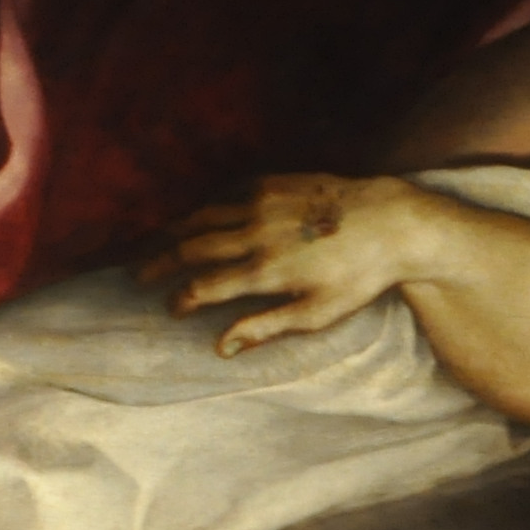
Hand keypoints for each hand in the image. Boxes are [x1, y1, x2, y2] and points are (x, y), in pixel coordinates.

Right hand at [140, 175, 430, 353]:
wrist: (392, 222)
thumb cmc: (359, 277)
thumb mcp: (317, 314)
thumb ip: (265, 329)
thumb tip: (220, 348)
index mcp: (265, 271)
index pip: (203, 288)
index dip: (179, 300)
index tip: (170, 309)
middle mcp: (255, 232)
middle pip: (190, 247)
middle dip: (158, 264)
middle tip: (137, 277)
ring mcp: (262, 202)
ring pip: (201, 216)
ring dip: (172, 232)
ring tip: (152, 245)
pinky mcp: (272, 182)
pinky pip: (225, 195)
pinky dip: (204, 209)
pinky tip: (195, 219)